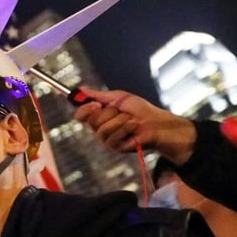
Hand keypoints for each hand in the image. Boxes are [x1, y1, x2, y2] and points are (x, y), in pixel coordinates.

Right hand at [72, 87, 196, 163]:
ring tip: (130, 119)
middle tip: (119, 110)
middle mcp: (99, 128)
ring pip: (101, 129)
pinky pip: (112, 137)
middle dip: (107, 113)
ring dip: (119, 120)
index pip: (80, 115)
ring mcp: (106, 139)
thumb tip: (81, 89)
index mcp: (98, 116)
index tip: (96, 104)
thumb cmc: (139, 109)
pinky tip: (134, 126)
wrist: (155, 122)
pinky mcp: (115, 147)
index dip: (85, 109)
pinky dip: (125, 128)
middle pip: (90, 121)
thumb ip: (99, 95)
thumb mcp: (118, 98)